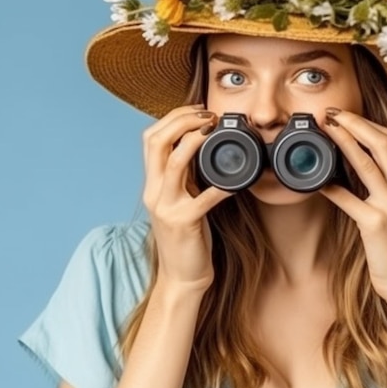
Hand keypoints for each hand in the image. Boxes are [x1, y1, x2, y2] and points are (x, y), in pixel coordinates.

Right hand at [142, 104, 231, 292]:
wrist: (181, 276)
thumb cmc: (187, 236)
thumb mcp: (180, 200)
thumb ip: (184, 176)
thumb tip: (201, 147)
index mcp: (152, 184)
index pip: (150, 139)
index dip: (172, 119)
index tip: (197, 111)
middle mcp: (154, 193)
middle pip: (155, 142)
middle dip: (180, 121)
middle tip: (206, 115)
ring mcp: (166, 208)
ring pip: (173, 163)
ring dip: (193, 140)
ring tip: (212, 130)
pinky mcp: (184, 223)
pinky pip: (203, 198)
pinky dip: (221, 186)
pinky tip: (236, 181)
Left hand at [319, 108, 386, 303]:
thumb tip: (359, 170)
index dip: (367, 125)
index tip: (346, 116)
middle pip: (383, 143)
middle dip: (356, 123)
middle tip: (332, 113)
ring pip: (367, 164)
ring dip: (344, 142)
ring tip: (326, 129)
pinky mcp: (376, 224)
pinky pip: (349, 198)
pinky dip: (332, 186)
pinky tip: (318, 180)